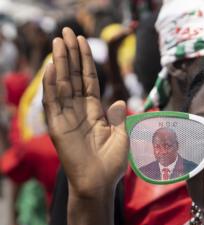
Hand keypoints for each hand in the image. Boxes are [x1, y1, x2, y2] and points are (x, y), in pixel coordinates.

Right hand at [42, 27, 127, 197]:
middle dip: (71, 55)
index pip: (89, 80)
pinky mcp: (57, 127)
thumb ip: (119, 118)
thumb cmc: (112, 164)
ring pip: (62, 85)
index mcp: (95, 111)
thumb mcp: (121, 137)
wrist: (100, 184)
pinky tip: (51, 67)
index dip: (87, 61)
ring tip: (59, 41)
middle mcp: (79, 111)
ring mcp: (67, 118)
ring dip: (60, 63)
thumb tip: (121, 101)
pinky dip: (51, 85)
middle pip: (74, 77)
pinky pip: (53, 103)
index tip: (84, 42)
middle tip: (67, 32)